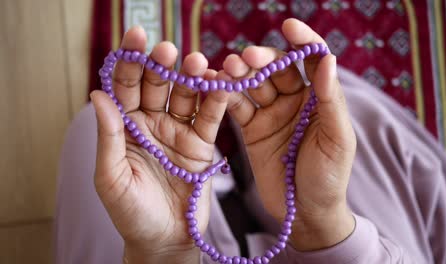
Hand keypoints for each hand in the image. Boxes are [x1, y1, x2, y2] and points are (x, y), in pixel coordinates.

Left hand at [91, 26, 227, 262]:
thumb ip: (108, 137)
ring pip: (186, 96)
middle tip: (168, 51)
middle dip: (161, 66)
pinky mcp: (202, 145)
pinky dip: (217, 100)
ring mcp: (178, 132)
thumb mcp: (111, 178)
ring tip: (198, 64)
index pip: (125, 87)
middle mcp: (152, 124)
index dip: (129, 62)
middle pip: (157, 85)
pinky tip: (221, 84)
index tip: (136, 39)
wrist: (166, 241)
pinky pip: (210, 118)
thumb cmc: (132, 214)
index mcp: (125, 128)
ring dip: (192, 78)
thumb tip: (98, 95)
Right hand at [220, 18, 355, 250]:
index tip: (289, 26)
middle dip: (262, 60)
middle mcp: (295, 100)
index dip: (302, 41)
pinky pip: (237, 107)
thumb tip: (328, 59)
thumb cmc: (329, 177)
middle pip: (277, 69)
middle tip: (245, 60)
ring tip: (227, 71)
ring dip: (240, 75)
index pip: (312, 60)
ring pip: (253, 84)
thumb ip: (330, 100)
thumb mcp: (337, 139)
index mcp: (320, 99)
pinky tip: (214, 86)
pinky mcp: (251, 129)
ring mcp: (271, 113)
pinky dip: (225, 96)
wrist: (305, 213)